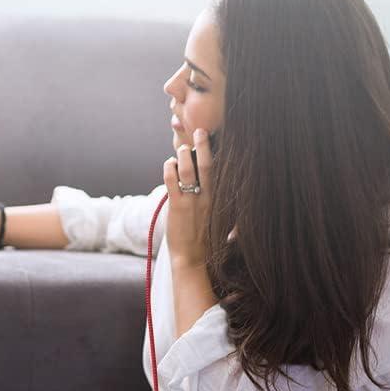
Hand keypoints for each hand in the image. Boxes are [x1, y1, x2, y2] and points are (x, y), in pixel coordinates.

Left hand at [163, 128, 211, 263]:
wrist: (193, 260)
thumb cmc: (204, 242)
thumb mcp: (217, 222)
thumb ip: (216, 206)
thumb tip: (214, 196)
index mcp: (218, 200)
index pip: (220, 172)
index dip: (216, 155)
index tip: (214, 141)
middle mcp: (208, 198)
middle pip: (208, 165)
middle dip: (204, 146)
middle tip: (200, 131)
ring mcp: (193, 201)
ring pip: (189, 170)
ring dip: (184, 155)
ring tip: (181, 148)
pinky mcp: (178, 207)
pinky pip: (173, 181)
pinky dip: (170, 169)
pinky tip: (169, 164)